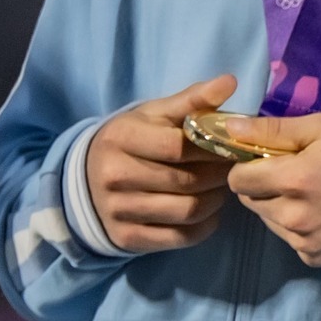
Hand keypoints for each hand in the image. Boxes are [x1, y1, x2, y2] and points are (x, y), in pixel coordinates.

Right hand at [86, 75, 238, 252]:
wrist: (89, 178)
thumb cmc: (133, 139)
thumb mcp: (155, 114)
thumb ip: (192, 100)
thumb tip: (230, 81)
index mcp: (121, 138)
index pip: (178, 146)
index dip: (212, 148)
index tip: (230, 146)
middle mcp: (114, 176)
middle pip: (187, 181)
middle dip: (219, 175)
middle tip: (232, 168)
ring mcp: (118, 210)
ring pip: (187, 211)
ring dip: (216, 201)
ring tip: (220, 187)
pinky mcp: (126, 238)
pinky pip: (180, 238)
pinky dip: (204, 226)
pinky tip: (209, 211)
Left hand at [223, 111, 320, 267]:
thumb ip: (272, 129)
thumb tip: (229, 127)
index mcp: (292, 180)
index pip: (237, 179)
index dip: (248, 167)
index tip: (267, 161)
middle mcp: (293, 216)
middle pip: (251, 201)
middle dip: (263, 187)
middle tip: (292, 176)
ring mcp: (304, 241)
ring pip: (268, 222)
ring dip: (279, 208)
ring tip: (310, 196)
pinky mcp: (315, 257)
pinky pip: (290, 241)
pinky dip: (298, 229)